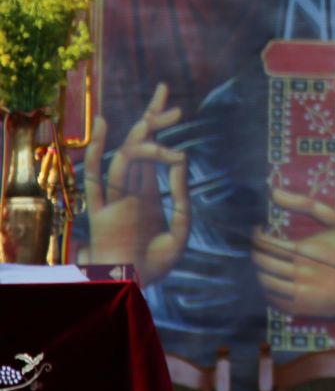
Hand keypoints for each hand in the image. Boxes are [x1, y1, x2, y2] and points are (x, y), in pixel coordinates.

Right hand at [81, 83, 190, 283]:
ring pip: (126, 157)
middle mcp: (131, 189)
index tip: (175, 108)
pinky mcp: (103, 211)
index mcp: (148, 192)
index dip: (160, 128)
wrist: (136, 289)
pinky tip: (103, 128)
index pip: (155, 151)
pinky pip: (97, 179)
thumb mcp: (181, 228)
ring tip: (159, 116)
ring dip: (143, 136)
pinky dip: (97, 152)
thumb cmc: (158, 264)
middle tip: (172, 102)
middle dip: (154, 120)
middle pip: (141, 146)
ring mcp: (116, 198)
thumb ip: (180, 196)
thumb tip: (181, 159)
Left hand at [251, 188, 334, 318]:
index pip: (264, 244)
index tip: (258, 229)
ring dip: (259, 270)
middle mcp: (299, 273)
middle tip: (261, 245)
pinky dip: (267, 289)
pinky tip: (276, 279)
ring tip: (267, 261)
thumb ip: (306, 205)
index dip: (255, 235)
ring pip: (263, 282)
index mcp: (306, 250)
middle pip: (261, 263)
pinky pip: (272, 300)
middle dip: (255, 251)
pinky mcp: (302, 309)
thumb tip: (274, 192)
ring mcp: (300, 293)